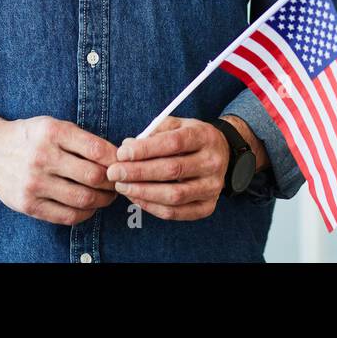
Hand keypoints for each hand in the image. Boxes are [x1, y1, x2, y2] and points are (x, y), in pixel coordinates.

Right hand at [0, 115, 118, 225]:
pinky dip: (85, 214)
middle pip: (93, 176)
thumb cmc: (29, 137)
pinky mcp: (28, 204)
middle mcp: (43, 157)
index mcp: (53, 132)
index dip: (116, 159)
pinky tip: (89, 207)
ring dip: (103, 200)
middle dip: (113, 182)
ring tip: (107, 196)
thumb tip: (118, 158)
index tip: (123, 163)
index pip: (97, 149)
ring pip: (83, 198)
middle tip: (118, 182)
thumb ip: (82, 140)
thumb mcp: (53, 125)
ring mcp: (34, 183)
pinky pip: (66, 216)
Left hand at [106, 116, 228, 219]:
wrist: (222, 154)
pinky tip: (136, 198)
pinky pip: (176, 213)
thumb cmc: (192, 139)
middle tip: (114, 173)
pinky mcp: (207, 207)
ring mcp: (212, 187)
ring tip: (122, 186)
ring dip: (143, 192)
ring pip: (174, 195)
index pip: (174, 143)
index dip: (145, 149)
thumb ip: (153, 133)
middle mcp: (213, 162)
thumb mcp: (178, 125)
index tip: (122, 153)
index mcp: (205, 137)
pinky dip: (152, 207)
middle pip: (172, 170)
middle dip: (138, 172)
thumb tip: (127, 147)